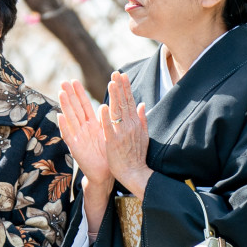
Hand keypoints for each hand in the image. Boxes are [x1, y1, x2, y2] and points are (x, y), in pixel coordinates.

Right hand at [57, 77, 114, 235]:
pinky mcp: (76, 148)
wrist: (106, 174)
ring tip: (61, 93)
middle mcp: (83, 129)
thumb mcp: (109, 133)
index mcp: (92, 125)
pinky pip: (69, 136)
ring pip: (71, 118)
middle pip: (76, 108)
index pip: (85, 105)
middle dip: (70, 95)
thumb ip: (108, 120)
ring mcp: (78, 137)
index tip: (74, 81)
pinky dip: (64, 126)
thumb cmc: (108, 154)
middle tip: (64, 81)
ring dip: (65, 106)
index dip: (80, 93)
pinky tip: (60, 117)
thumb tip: (107, 105)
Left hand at [98, 71, 152, 197]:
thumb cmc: (137, 156)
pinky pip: (109, 128)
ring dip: (114, 97)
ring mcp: (122, 134)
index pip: (130, 101)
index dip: (125, 87)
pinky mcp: (113, 142)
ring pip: (117, 112)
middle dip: (120, 87)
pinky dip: (106, 118)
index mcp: (135, 123)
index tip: (122, 75)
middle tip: (115, 73)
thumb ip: (142, 119)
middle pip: (124, 103)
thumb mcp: (143, 136)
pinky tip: (103, 107)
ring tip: (110, 83)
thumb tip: (141, 103)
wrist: (135, 174)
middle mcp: (130, 126)